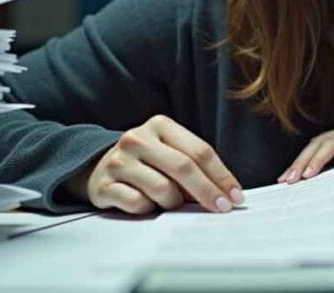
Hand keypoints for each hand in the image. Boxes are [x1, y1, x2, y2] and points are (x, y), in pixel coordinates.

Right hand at [65, 114, 242, 214]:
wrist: (98, 167)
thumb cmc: (146, 161)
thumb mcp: (170, 151)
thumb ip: (194, 165)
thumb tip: (226, 193)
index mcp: (160, 125)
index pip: (200, 151)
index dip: (221, 176)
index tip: (235, 196)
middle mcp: (138, 138)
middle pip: (184, 168)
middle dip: (208, 192)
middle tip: (222, 209)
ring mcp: (118, 161)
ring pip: (163, 189)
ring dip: (175, 202)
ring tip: (171, 202)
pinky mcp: (104, 185)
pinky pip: (139, 204)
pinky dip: (149, 209)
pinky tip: (147, 204)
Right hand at [278, 122, 333, 183]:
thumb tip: (331, 187)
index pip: (330, 144)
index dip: (316, 160)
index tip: (306, 176)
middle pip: (318, 144)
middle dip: (301, 162)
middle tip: (287, 180)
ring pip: (316, 147)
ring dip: (301, 163)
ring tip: (287, 179)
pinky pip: (322, 151)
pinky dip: (310, 163)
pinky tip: (300, 174)